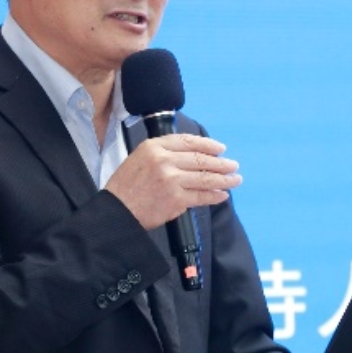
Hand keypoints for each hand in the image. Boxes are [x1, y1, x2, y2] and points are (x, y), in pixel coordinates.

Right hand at [104, 134, 240, 229]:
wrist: (116, 211)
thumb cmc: (125, 186)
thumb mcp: (139, 158)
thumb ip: (163, 153)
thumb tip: (193, 155)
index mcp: (154, 147)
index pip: (188, 142)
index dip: (208, 145)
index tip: (220, 148)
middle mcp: (164, 160)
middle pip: (200, 159)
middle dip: (221, 163)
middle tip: (233, 165)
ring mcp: (171, 180)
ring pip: (205, 178)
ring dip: (224, 179)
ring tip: (235, 180)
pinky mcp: (176, 199)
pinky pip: (201, 196)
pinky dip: (214, 196)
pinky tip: (222, 195)